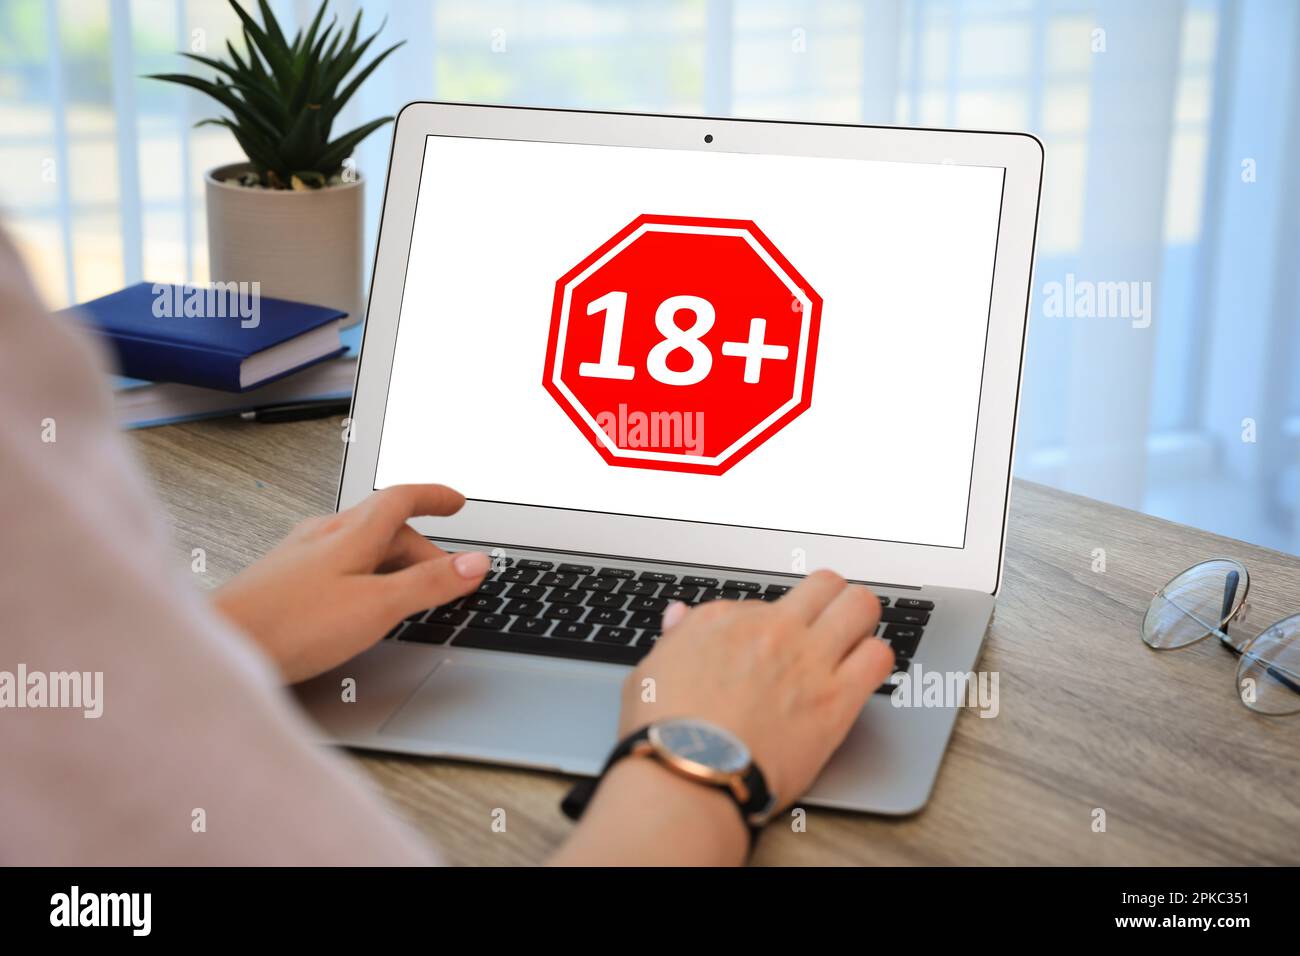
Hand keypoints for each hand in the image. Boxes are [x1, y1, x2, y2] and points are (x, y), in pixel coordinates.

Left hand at [213, 484, 488, 682]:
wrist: (221, 645)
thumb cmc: (289, 626)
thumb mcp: (376, 606)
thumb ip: (428, 584)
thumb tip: (475, 562)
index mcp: (351, 533)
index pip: (402, 498)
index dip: (434, 496)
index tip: (456, 502)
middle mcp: (323, 534)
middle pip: (385, 525)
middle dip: (422, 546)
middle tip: (445, 578)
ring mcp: (300, 555)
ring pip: (360, 545)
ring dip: (391, 562)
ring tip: (406, 594)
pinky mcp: (283, 579)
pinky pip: (337, 563)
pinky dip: (364, 574)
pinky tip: (357, 602)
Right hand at [619, 570, 893, 808]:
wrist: (690, 775)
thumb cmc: (663, 732)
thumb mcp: (652, 671)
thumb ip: (676, 639)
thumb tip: (679, 617)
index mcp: (723, 619)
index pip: (764, 602)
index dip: (769, 624)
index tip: (768, 644)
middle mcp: (772, 629)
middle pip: (825, 584)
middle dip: (829, 600)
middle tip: (825, 624)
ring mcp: (809, 660)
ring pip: (861, 606)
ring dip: (858, 623)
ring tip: (852, 644)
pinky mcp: (837, 698)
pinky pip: (879, 657)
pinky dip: (874, 660)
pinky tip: (862, 674)